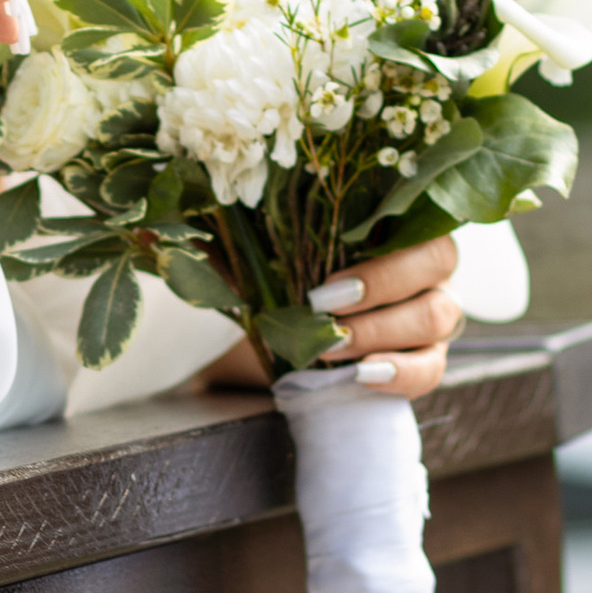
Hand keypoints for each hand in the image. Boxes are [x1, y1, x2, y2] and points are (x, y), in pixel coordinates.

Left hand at [205, 234, 465, 401]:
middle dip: (383, 287)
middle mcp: (423, 264)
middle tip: (322, 311)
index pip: (414, 214)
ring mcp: (433, 312)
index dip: (379, 250)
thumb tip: (150, 230)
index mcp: (387, 223)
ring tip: (329, 351)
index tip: (320, 286)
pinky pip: (433, 368)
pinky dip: (401, 374)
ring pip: (441, 315)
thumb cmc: (276, 285)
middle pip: (439, 260)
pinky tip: (362, 378)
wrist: (281, 342)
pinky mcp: (428, 360)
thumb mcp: (247, 258)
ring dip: (383, 333)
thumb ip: (218, 237)